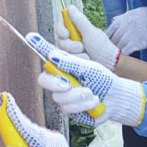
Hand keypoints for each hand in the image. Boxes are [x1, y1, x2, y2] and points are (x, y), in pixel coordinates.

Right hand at [27, 32, 144, 127]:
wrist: (117, 98)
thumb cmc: (104, 80)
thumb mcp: (89, 68)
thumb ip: (71, 63)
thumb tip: (52, 56)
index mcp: (64, 68)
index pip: (47, 57)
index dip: (38, 47)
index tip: (30, 36)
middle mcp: (60, 82)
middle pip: (44, 80)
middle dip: (56, 83)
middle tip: (68, 84)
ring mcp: (64, 97)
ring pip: (59, 98)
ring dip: (78, 96)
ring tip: (92, 93)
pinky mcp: (70, 111)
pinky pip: (69, 109)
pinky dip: (84, 105)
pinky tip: (94, 102)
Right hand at [59, 4, 119, 70]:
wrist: (109, 65)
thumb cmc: (102, 48)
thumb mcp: (91, 33)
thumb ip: (80, 20)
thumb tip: (70, 7)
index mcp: (76, 29)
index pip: (61, 25)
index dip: (60, 30)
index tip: (66, 34)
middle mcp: (72, 39)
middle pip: (60, 40)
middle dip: (70, 46)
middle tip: (82, 47)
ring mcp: (72, 50)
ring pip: (63, 52)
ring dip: (75, 54)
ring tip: (86, 55)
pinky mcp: (73, 60)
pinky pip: (68, 61)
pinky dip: (77, 61)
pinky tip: (85, 60)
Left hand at [105, 6, 146, 53]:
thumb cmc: (146, 14)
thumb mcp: (131, 12)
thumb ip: (121, 17)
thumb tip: (113, 20)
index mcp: (121, 21)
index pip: (108, 32)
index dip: (107, 39)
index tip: (107, 43)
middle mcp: (123, 28)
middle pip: (113, 41)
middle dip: (112, 46)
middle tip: (111, 51)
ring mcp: (130, 36)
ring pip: (118, 47)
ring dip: (117, 51)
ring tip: (117, 55)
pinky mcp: (138, 43)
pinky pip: (127, 51)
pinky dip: (124, 54)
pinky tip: (124, 56)